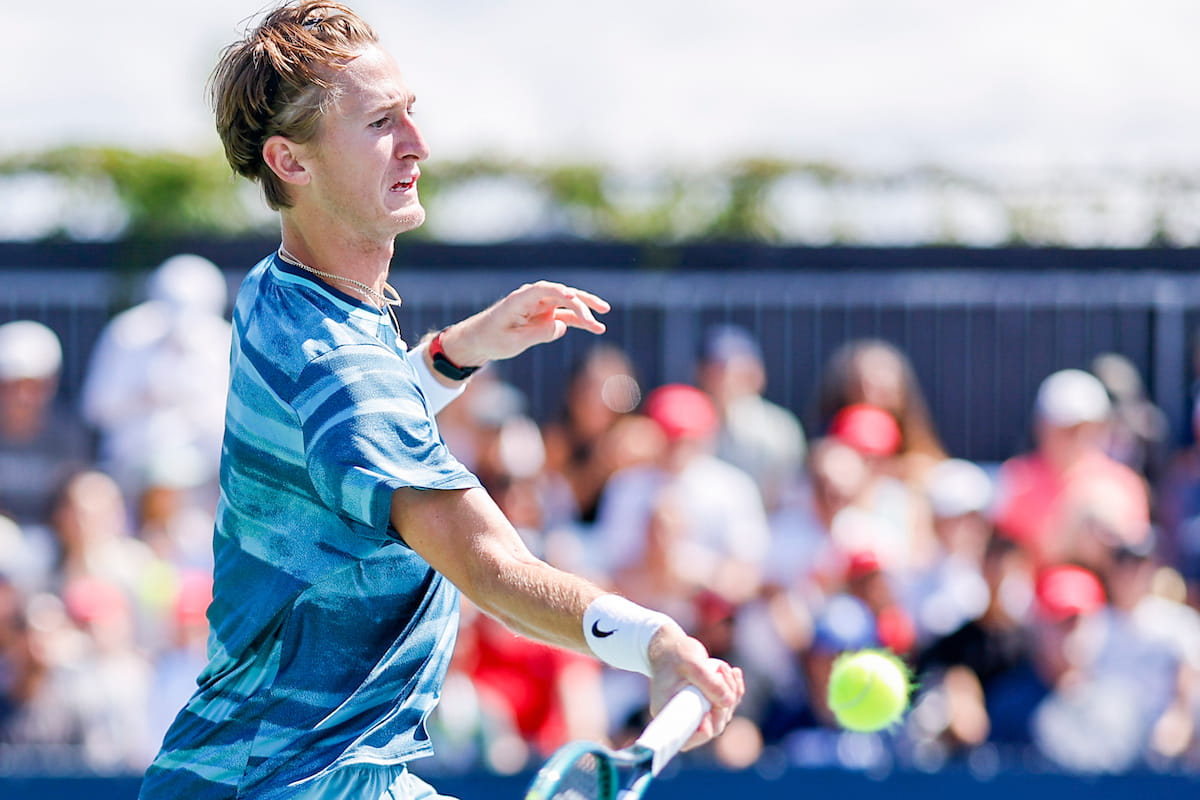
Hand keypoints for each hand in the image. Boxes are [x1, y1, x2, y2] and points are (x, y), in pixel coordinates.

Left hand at [438, 281, 608, 366]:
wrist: (480, 340)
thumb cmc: (491, 339)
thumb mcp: (513, 342)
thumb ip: (538, 334)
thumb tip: (562, 327)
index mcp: (520, 299)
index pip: (544, 289)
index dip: (560, 292)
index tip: (573, 298)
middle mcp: (533, 299)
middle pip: (562, 295)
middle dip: (582, 304)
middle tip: (598, 314)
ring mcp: (540, 306)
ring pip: (568, 305)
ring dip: (585, 313)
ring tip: (602, 324)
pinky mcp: (544, 316)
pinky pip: (565, 316)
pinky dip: (579, 322)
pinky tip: (595, 328)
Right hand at [646, 624, 744, 750]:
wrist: (671, 644)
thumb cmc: (675, 652)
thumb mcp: (691, 663)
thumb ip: (709, 682)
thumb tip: (728, 702)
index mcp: (668, 711)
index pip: (686, 738)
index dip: (702, 732)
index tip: (708, 713)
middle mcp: (681, 716)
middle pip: (712, 726)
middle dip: (724, 704)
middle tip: (723, 675)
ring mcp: (696, 710)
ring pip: (722, 714)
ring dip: (731, 692)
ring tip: (725, 669)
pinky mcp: (706, 702)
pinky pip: (726, 704)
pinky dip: (734, 690)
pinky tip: (734, 673)